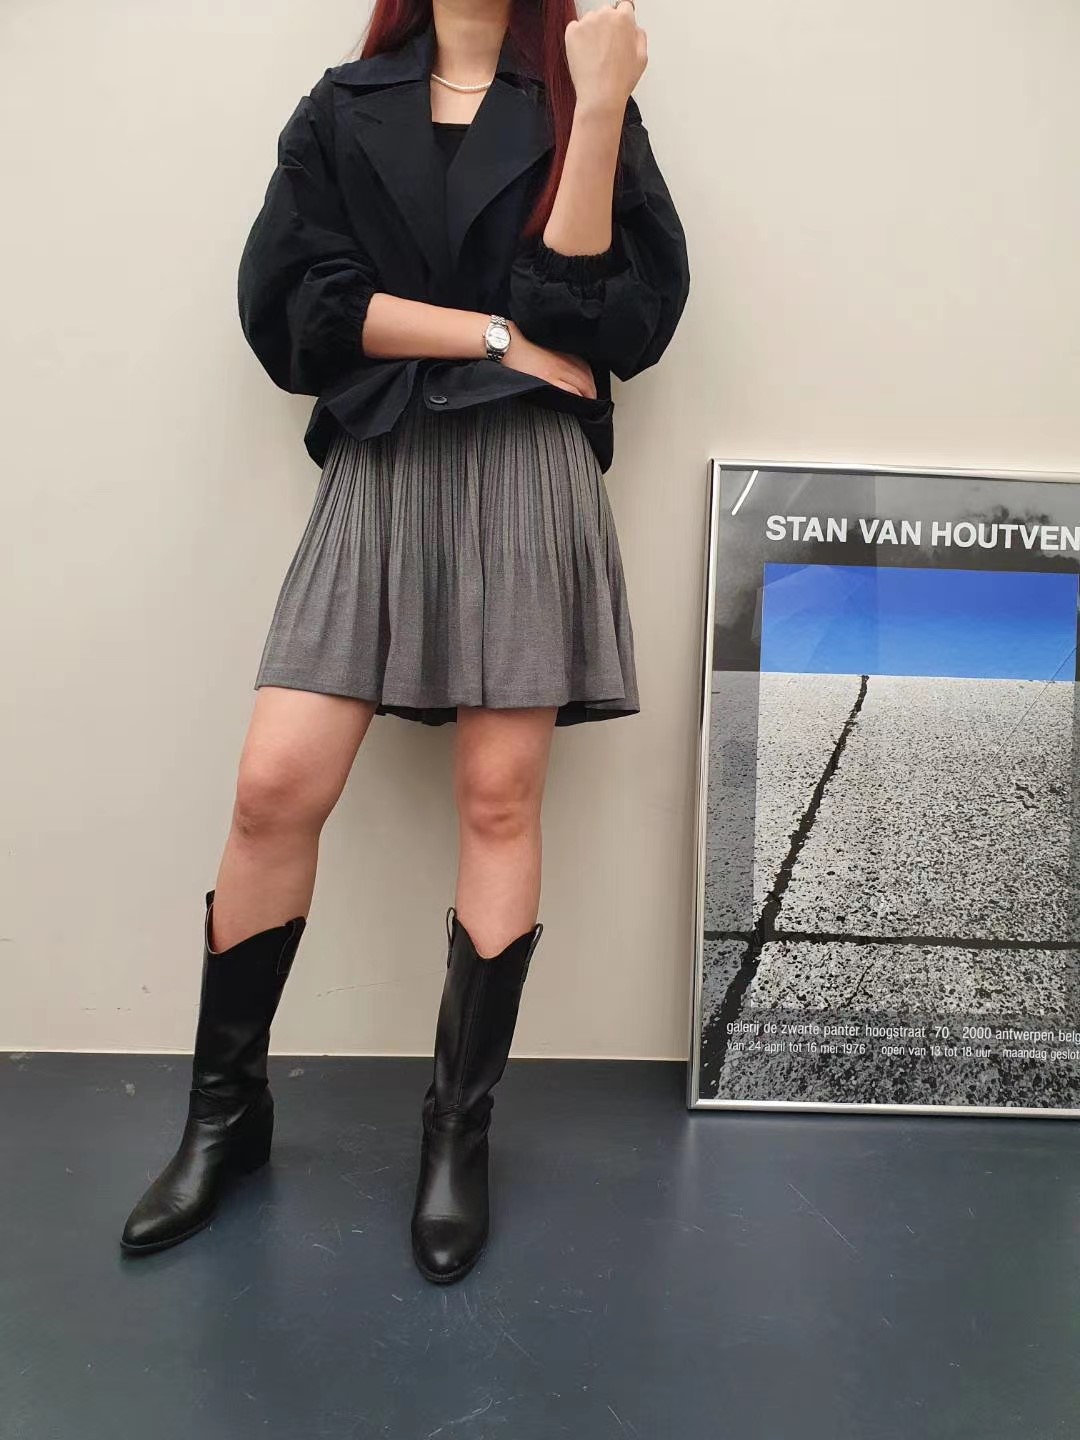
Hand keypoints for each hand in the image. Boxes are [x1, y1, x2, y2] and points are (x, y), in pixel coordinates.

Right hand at [504, 325, 597, 398]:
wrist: (506, 342)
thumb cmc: (520, 343)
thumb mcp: (543, 346)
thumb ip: (555, 356)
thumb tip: (561, 368)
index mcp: (562, 352)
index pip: (585, 367)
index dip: (591, 380)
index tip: (591, 388)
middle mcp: (563, 360)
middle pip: (586, 377)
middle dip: (592, 390)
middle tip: (593, 400)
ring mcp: (556, 370)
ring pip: (581, 384)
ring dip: (587, 395)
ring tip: (587, 404)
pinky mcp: (547, 378)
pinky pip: (569, 390)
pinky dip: (576, 397)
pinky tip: (577, 403)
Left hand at [564, 1, 646, 115]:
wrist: (600, 95)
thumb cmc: (620, 80)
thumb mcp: (642, 57)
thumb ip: (639, 35)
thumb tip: (633, 29)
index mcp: (624, 18)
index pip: (624, 8)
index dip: (622, 22)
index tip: (619, 32)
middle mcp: (605, 15)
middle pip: (606, 13)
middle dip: (607, 26)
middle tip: (608, 49)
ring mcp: (587, 23)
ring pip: (590, 20)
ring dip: (592, 32)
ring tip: (596, 55)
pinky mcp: (572, 32)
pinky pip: (575, 29)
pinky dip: (578, 39)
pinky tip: (585, 55)